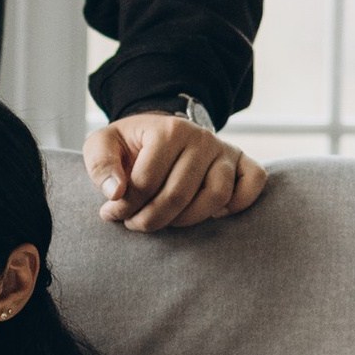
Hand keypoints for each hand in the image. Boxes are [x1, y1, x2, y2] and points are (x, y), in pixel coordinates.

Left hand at [85, 113, 268, 232]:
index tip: (111, 213)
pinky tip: (213, 213)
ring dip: (187, 220)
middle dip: (151, 219)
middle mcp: (202, 138)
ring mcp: (225, 151)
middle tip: (135, 224)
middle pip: (178, 195)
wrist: (159, 133)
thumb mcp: (103, 145)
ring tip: (165, 221)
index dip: (125, 206)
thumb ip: (101, 165)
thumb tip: (116, 193)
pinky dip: (238, 204)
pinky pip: (253, 185)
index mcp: (169, 130)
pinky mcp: (243, 163)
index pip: (146, 182)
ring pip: (215, 197)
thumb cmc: (130, 144)